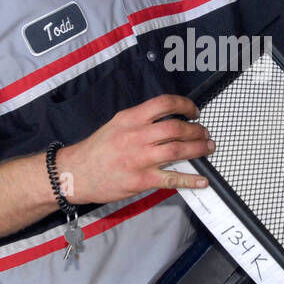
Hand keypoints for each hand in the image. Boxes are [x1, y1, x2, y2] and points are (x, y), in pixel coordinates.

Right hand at [59, 94, 213, 202]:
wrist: (76, 173)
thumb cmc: (96, 150)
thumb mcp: (116, 124)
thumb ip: (140, 120)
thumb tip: (167, 120)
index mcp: (130, 118)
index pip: (164, 103)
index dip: (185, 105)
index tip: (194, 112)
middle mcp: (136, 135)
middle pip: (176, 127)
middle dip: (197, 130)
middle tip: (204, 133)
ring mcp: (139, 159)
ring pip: (178, 150)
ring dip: (198, 149)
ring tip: (207, 149)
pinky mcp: (141, 180)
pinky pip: (171, 178)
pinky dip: (190, 179)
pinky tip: (201, 180)